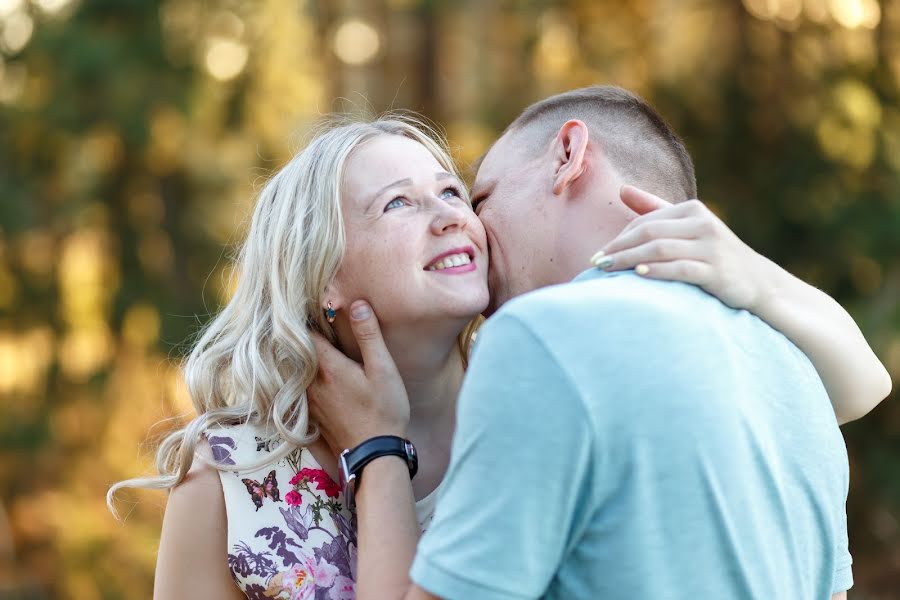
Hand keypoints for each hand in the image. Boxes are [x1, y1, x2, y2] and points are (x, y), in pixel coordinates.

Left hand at [308, 300, 409, 454]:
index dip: (309, 318)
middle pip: (296, 352)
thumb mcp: (383, 369)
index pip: (306, 333)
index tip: (315, 307)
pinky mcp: (312, 416)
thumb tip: (357, 304)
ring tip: (309, 346)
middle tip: (308, 322)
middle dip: (302, 337)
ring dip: (301, 359)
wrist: (375, 456)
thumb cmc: (384, 411)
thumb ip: (369, 336)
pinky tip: (314, 377)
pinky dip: (302, 380)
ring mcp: (309, 401)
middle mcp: (311, 383)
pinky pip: (299, 390)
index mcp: (327, 367)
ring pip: (296, 372)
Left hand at [595, 185, 769, 311]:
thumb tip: (621, 189)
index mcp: (693, 210)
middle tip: (596, 262)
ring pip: (661, 249)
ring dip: (630, 259)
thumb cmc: (711, 252)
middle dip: (619, 248)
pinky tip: (639, 275)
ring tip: (608, 270)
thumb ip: (654, 208)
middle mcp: (703, 224)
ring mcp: (711, 247)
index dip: (620, 237)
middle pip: (650, 232)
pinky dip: (658, 271)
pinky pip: (682, 269)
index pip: (647, 220)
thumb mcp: (686, 226)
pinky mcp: (717, 271)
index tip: (598, 254)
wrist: (756, 280)